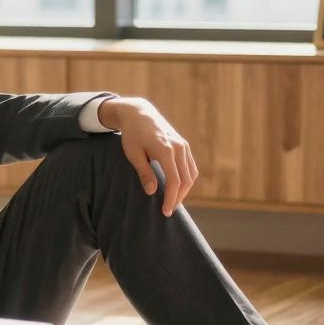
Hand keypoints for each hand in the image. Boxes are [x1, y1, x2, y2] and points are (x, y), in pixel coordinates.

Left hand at [98, 97, 198, 216]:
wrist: (139, 113)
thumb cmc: (132, 134)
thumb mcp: (133, 154)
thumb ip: (144, 172)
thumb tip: (151, 192)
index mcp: (166, 150)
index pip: (174, 181)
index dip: (171, 198)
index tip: (165, 211)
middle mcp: (179, 148)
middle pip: (186, 180)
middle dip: (179, 197)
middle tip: (169, 210)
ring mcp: (183, 145)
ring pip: (191, 174)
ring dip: (185, 190)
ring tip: (173, 201)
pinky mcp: (183, 145)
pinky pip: (190, 166)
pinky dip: (187, 179)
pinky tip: (178, 187)